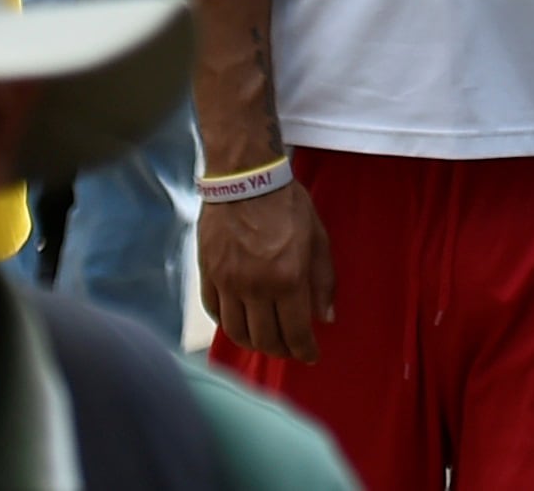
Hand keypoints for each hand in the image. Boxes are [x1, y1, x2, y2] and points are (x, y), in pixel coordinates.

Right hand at [201, 183, 332, 363]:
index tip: (310, 356)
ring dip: (254, 343)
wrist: (245, 177)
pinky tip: (240, 321)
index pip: (295, 333)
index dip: (305, 351)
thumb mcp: (318, 237)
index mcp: (288, 279)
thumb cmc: (287, 204)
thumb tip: (325, 318)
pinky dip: (229, 324)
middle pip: (265, 340)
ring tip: (266, 339)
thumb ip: (323, 281)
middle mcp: (255, 287)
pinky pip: (215, 312)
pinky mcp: (208, 274)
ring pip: (238, 332)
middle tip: (290, 348)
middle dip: (281, 350)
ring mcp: (228, 283)